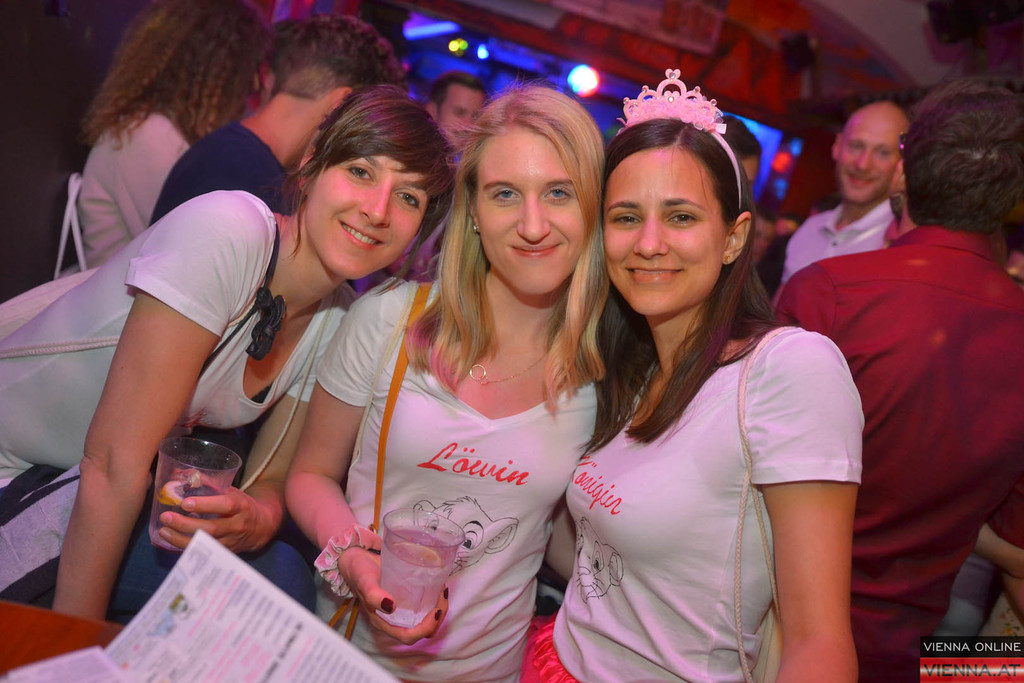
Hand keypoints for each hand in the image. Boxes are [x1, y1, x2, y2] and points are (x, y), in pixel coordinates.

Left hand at [157, 488, 273, 552]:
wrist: (262, 527)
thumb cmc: (242, 505)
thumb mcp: (231, 491)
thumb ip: (209, 484)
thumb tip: (182, 474)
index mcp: (240, 506)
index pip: (224, 506)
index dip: (205, 505)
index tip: (185, 503)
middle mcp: (237, 525)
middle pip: (211, 528)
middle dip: (186, 524)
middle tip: (166, 517)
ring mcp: (231, 541)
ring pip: (205, 544)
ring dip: (181, 539)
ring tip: (163, 531)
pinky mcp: (225, 553)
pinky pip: (204, 553)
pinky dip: (186, 548)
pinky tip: (171, 542)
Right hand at [339, 548, 450, 644]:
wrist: (357, 558)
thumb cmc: (359, 573)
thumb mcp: (365, 583)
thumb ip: (374, 595)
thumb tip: (391, 607)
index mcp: (384, 621)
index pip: (408, 636)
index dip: (425, 628)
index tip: (435, 611)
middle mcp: (394, 618)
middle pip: (421, 630)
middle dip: (436, 619)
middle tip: (442, 598)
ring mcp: (401, 609)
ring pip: (425, 619)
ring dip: (438, 609)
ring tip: (442, 590)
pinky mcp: (406, 597)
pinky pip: (423, 605)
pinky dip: (433, 599)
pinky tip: (437, 585)